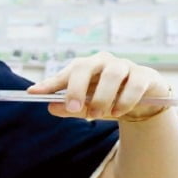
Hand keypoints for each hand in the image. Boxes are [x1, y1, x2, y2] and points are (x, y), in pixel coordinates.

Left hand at [29, 52, 170, 120]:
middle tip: (73, 108)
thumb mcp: (86, 106)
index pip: (65, 72)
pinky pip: (134, 85)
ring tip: (96, 115)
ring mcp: (125, 66)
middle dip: (76, 88)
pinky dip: (125, 100)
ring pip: (112, 75)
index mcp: (85, 66)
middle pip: (85, 66)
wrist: (142, 103)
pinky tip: (117, 112)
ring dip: (102, 98)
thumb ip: (69, 107)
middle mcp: (103, 61)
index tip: (32, 93)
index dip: (49, 83)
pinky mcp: (144, 75)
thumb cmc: (108, 100)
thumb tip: (51, 107)